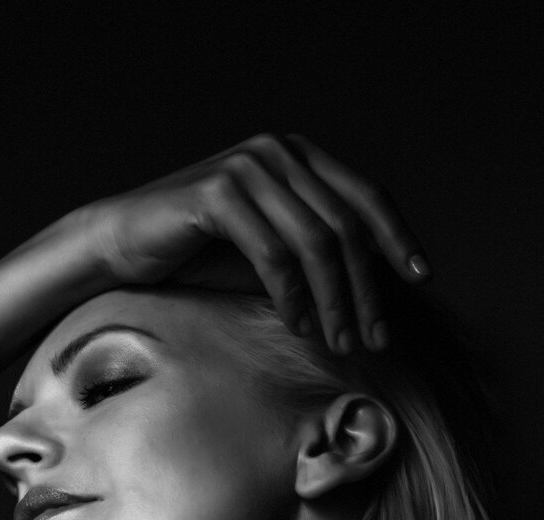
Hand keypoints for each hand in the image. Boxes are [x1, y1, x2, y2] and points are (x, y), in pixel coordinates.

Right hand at [85, 133, 430, 353]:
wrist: (122, 244)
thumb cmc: (195, 253)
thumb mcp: (270, 250)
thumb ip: (314, 253)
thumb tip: (371, 289)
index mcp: (298, 156)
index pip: (366, 196)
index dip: (399, 238)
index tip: (422, 280)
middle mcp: (279, 152)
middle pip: (346, 225)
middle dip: (367, 289)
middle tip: (376, 339)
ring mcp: (250, 167)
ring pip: (316, 243)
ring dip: (335, 301)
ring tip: (340, 343)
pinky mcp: (220, 192)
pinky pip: (274, 254)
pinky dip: (293, 297)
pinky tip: (301, 326)